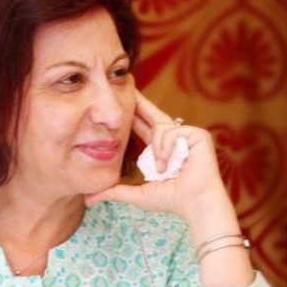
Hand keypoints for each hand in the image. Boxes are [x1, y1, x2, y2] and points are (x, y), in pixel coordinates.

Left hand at [85, 90, 228, 219]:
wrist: (195, 204)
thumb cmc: (171, 200)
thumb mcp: (136, 193)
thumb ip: (114, 192)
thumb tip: (88, 199)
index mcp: (162, 149)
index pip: (144, 127)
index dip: (133, 114)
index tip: (122, 100)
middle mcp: (174, 139)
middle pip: (153, 115)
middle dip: (139, 102)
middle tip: (127, 82)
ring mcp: (187, 135)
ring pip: (159, 128)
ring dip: (157, 151)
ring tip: (161, 170)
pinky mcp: (197, 134)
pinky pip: (171, 133)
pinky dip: (166, 149)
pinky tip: (169, 164)